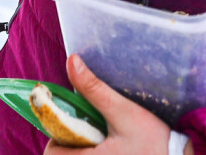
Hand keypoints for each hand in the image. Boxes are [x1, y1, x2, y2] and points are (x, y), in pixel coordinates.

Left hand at [44, 55, 185, 154]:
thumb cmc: (153, 141)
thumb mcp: (123, 111)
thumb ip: (94, 89)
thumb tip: (71, 61)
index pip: (51, 154)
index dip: (56, 135)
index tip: (73, 121)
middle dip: (71, 141)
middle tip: (90, 126)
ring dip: (83, 149)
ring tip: (104, 137)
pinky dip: (95, 153)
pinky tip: (113, 147)